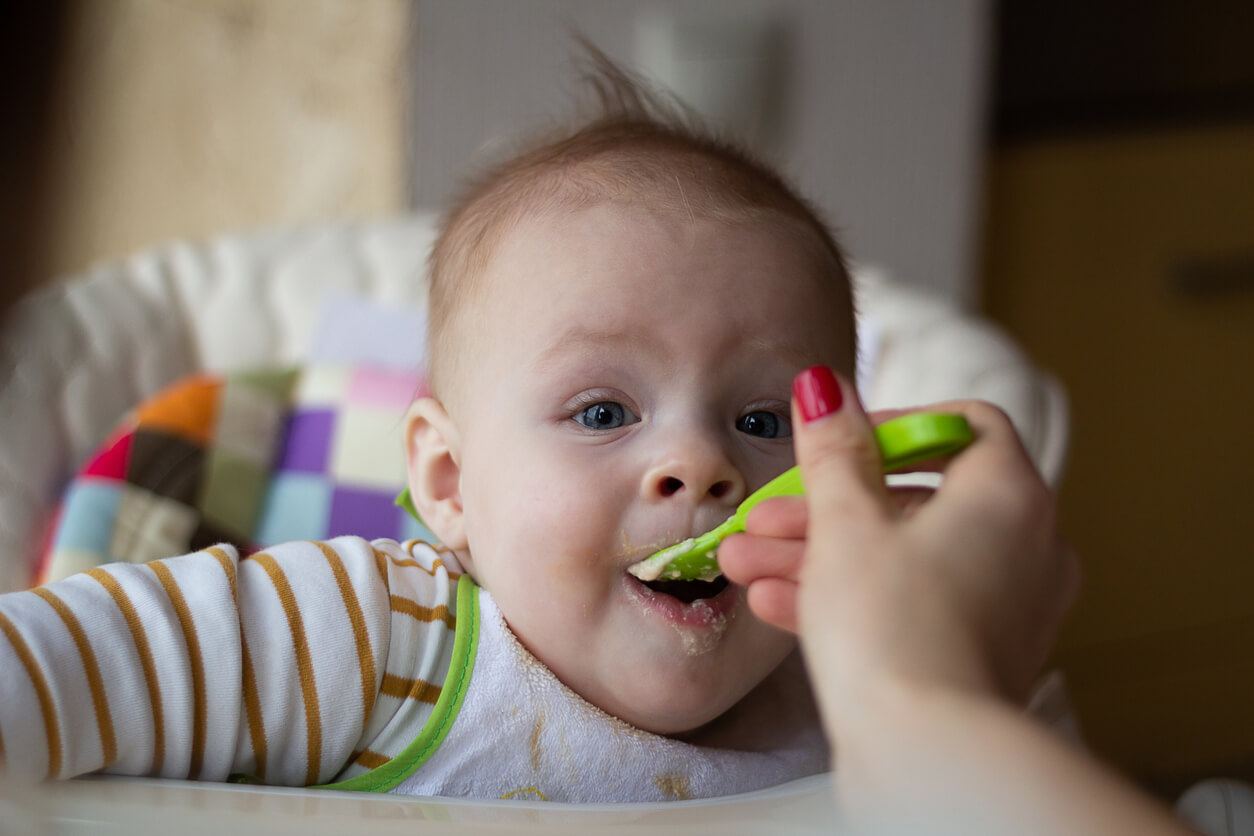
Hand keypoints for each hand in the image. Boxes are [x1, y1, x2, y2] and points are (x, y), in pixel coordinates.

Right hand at [719, 366, 1078, 704]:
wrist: (924, 752)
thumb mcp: (845, 523)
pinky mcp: (975, 652)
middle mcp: (1023, 545)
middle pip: (915, 497)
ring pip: (902, 556)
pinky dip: (850, 596)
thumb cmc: (894, 628)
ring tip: (745, 560)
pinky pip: (909, 604)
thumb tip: (825, 386)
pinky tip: (774, 600)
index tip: (841, 442)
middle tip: (768, 513)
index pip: (965, 425)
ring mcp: (1003, 604)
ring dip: (820, 553)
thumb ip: (833, 450)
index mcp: (1008, 495)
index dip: (896, 425)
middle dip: (826, 504)